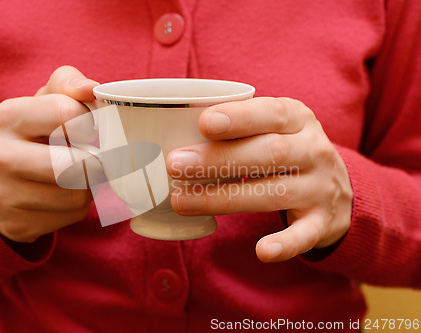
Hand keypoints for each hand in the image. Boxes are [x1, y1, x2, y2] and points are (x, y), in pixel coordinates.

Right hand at [0, 66, 98, 242]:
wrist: (4, 181)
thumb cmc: (37, 134)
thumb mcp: (48, 101)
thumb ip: (69, 85)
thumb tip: (90, 88)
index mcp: (8, 116)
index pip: (66, 113)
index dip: (89, 124)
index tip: (91, 130)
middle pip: (72, 164)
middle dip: (95, 164)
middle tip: (96, 160)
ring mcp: (1, 193)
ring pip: (75, 195)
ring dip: (89, 187)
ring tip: (79, 178)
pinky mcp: (15, 223)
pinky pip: (69, 217)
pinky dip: (78, 208)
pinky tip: (65, 198)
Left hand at [166, 97, 352, 261]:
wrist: (340, 188)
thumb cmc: (288, 151)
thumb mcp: (275, 128)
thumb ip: (240, 127)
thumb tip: (177, 133)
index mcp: (299, 119)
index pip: (271, 113)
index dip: (238, 118)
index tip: (203, 123)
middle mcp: (314, 151)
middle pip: (267, 154)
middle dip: (217, 160)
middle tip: (175, 165)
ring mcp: (320, 188)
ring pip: (273, 193)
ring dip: (224, 198)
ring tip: (181, 201)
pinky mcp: (322, 222)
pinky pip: (304, 235)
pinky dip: (284, 244)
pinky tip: (261, 251)